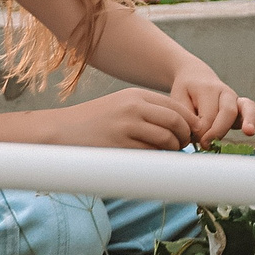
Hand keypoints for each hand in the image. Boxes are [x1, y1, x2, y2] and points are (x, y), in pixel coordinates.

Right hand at [45, 88, 201, 150]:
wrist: (61, 131)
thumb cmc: (95, 121)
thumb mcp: (122, 106)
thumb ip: (148, 112)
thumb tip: (180, 127)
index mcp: (136, 95)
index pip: (177, 107)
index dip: (190, 122)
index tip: (193, 133)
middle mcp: (133, 107)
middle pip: (176, 122)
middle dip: (186, 136)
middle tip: (184, 145)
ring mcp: (126, 126)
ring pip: (166, 139)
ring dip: (172, 149)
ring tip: (167, 153)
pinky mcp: (119, 145)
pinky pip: (149, 154)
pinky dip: (156, 159)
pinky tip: (152, 160)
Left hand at [173, 68, 254, 146]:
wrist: (196, 77)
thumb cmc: (186, 92)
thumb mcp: (179, 100)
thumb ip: (187, 117)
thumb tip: (199, 135)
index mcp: (208, 90)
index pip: (208, 115)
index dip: (201, 132)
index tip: (193, 141)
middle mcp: (226, 93)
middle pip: (228, 112)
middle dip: (218, 131)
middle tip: (207, 144)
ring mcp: (237, 100)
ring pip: (248, 108)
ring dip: (249, 121)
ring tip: (248, 132)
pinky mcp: (244, 109)